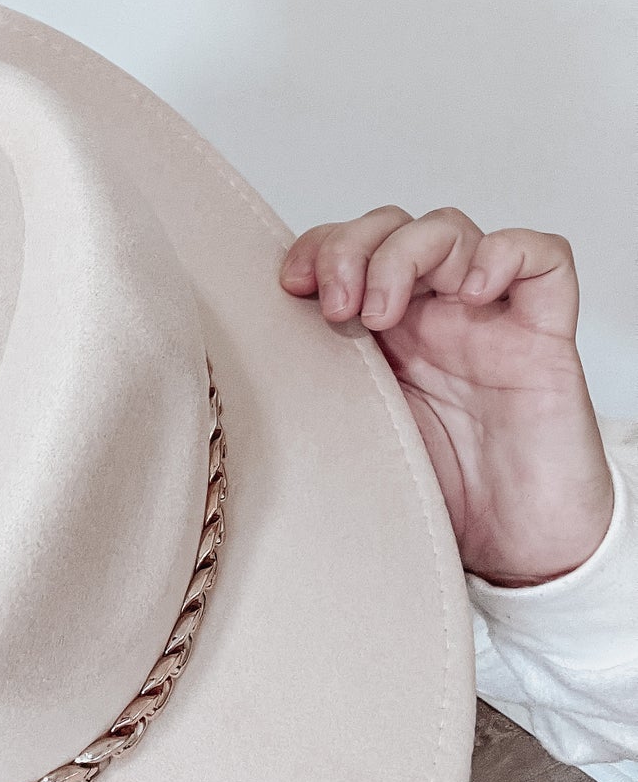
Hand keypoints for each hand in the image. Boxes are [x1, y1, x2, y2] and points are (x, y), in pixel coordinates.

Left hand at [280, 206, 612, 584]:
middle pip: (393, 227)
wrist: (517, 553)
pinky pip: (543, 259)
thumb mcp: (351, 437)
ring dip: (407, 253)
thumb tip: (234, 374)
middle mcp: (433, 317)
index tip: (291, 287)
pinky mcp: (547, 338)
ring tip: (385, 312)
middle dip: (354, 247)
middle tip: (337, 305)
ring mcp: (490, 320)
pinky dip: (505, 254)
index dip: (319, 249)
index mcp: (383, 335)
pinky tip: (473, 290)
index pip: (348, 249)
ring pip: (453, 230)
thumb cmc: (440, 499)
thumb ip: (312, 393)